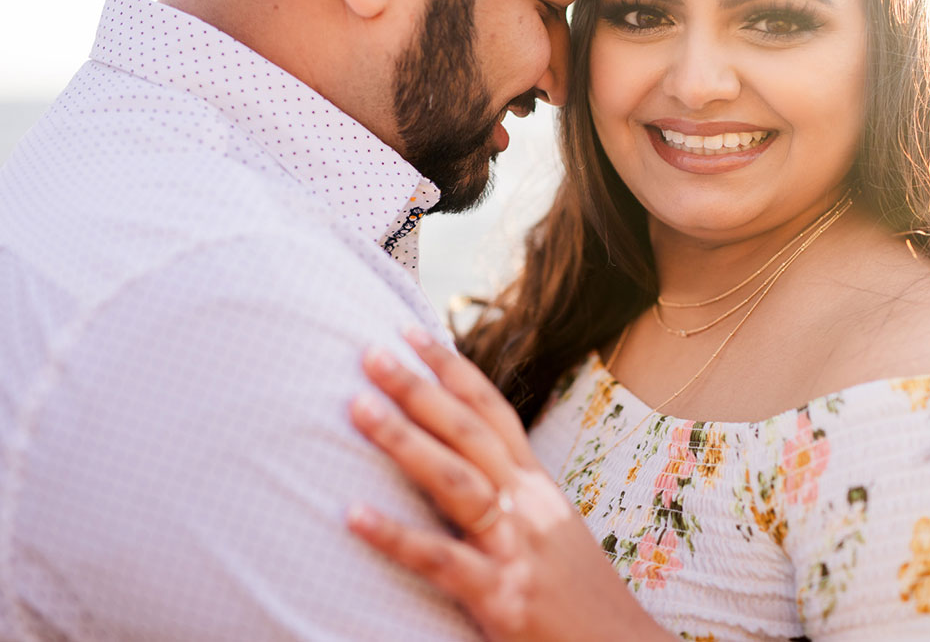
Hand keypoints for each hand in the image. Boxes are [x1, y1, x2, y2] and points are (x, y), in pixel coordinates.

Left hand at [346, 331, 670, 641]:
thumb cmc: (578, 598)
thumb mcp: (550, 533)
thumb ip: (510, 498)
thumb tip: (457, 462)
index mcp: (538, 488)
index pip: (492, 413)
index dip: (452, 370)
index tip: (411, 332)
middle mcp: (529, 507)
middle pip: (469, 433)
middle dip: (419, 388)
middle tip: (370, 352)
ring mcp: (517, 549)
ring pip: (455, 481)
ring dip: (403, 440)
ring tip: (356, 407)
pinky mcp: (503, 597)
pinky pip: (439, 559)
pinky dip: (393, 535)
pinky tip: (351, 514)